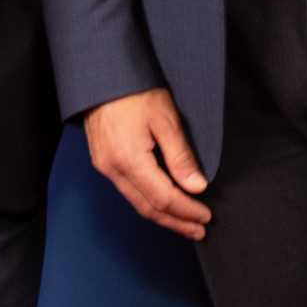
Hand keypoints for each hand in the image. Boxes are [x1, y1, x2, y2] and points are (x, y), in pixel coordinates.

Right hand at [86, 87, 211, 239]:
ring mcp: (105, 167)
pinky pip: (128, 192)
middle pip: (148, 208)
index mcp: (129, 160)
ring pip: (137, 203)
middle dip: (176, 222)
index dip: (186, 211)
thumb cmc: (133, 90)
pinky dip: (148, 203)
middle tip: (199, 230)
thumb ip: (181, 157)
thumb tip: (196, 187)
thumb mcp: (166, 119)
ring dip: (163, 216)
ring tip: (185, 224)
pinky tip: (163, 204)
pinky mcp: (103, 162)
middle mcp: (113, 169)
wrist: (100, 75)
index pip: (163, 198)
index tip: (206, 216)